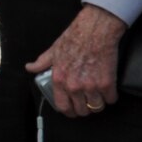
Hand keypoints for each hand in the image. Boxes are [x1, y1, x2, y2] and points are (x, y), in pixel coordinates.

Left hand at [26, 2, 125, 116]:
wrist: (94, 31)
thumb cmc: (74, 39)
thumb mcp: (53, 51)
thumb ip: (41, 63)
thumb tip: (30, 67)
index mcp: (59, 80)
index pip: (63, 106)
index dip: (69, 111)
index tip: (74, 110)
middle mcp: (74, 86)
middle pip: (82, 110)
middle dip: (85, 108)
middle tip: (88, 102)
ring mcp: (91, 86)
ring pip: (97, 107)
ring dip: (98, 104)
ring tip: (98, 97)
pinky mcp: (107, 83)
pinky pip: (111, 99)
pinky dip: (111, 96)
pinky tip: (108, 90)